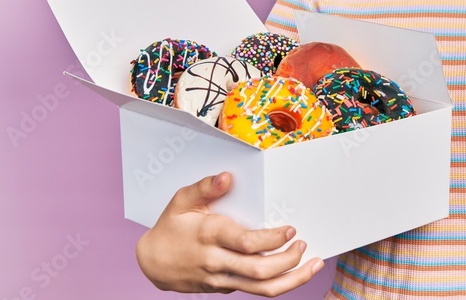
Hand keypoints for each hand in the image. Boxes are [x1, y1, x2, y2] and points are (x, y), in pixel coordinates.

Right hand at [135, 172, 323, 295]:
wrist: (152, 262)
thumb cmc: (171, 226)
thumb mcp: (181, 200)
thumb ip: (205, 187)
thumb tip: (227, 177)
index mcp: (210, 236)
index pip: (247, 244)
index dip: (272, 240)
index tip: (291, 230)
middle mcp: (217, 262)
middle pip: (260, 271)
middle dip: (289, 260)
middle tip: (303, 244)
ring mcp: (221, 280)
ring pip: (261, 289)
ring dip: (292, 280)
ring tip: (313, 265)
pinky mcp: (224, 288)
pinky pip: (255, 290)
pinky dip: (278, 282)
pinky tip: (295, 271)